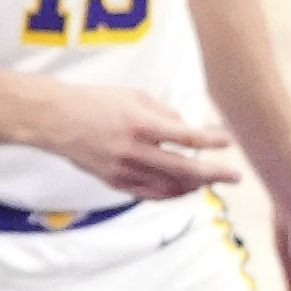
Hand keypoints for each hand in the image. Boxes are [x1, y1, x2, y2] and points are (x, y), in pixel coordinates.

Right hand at [42, 84, 243, 199]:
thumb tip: (189, 130)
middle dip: (214, 174)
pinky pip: (146, 193)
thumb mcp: (137, 97)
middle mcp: (133, 150)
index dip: (211, 141)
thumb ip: (165, 114)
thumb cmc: (97, 102)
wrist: (55, 120)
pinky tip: (183, 189)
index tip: (230, 142)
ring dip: (194, 187)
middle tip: (235, 177)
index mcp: (141, 125)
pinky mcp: (112, 181)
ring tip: (211, 183)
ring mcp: (122, 169)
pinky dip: (169, 193)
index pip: (186, 137)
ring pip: (167, 187)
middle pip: (183, 168)